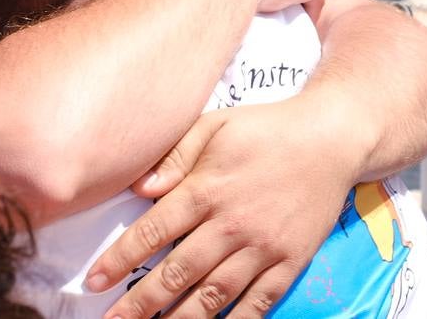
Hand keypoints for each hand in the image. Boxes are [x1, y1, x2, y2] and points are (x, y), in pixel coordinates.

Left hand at [86, 94, 350, 317]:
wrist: (332, 138)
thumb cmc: (266, 129)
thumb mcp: (214, 125)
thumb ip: (174, 154)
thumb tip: (138, 188)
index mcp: (207, 188)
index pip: (153, 232)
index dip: (120, 260)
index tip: (94, 281)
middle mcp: (231, 224)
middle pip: (177, 273)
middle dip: (140, 303)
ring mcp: (263, 247)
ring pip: (213, 295)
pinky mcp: (290, 262)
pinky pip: (259, 302)